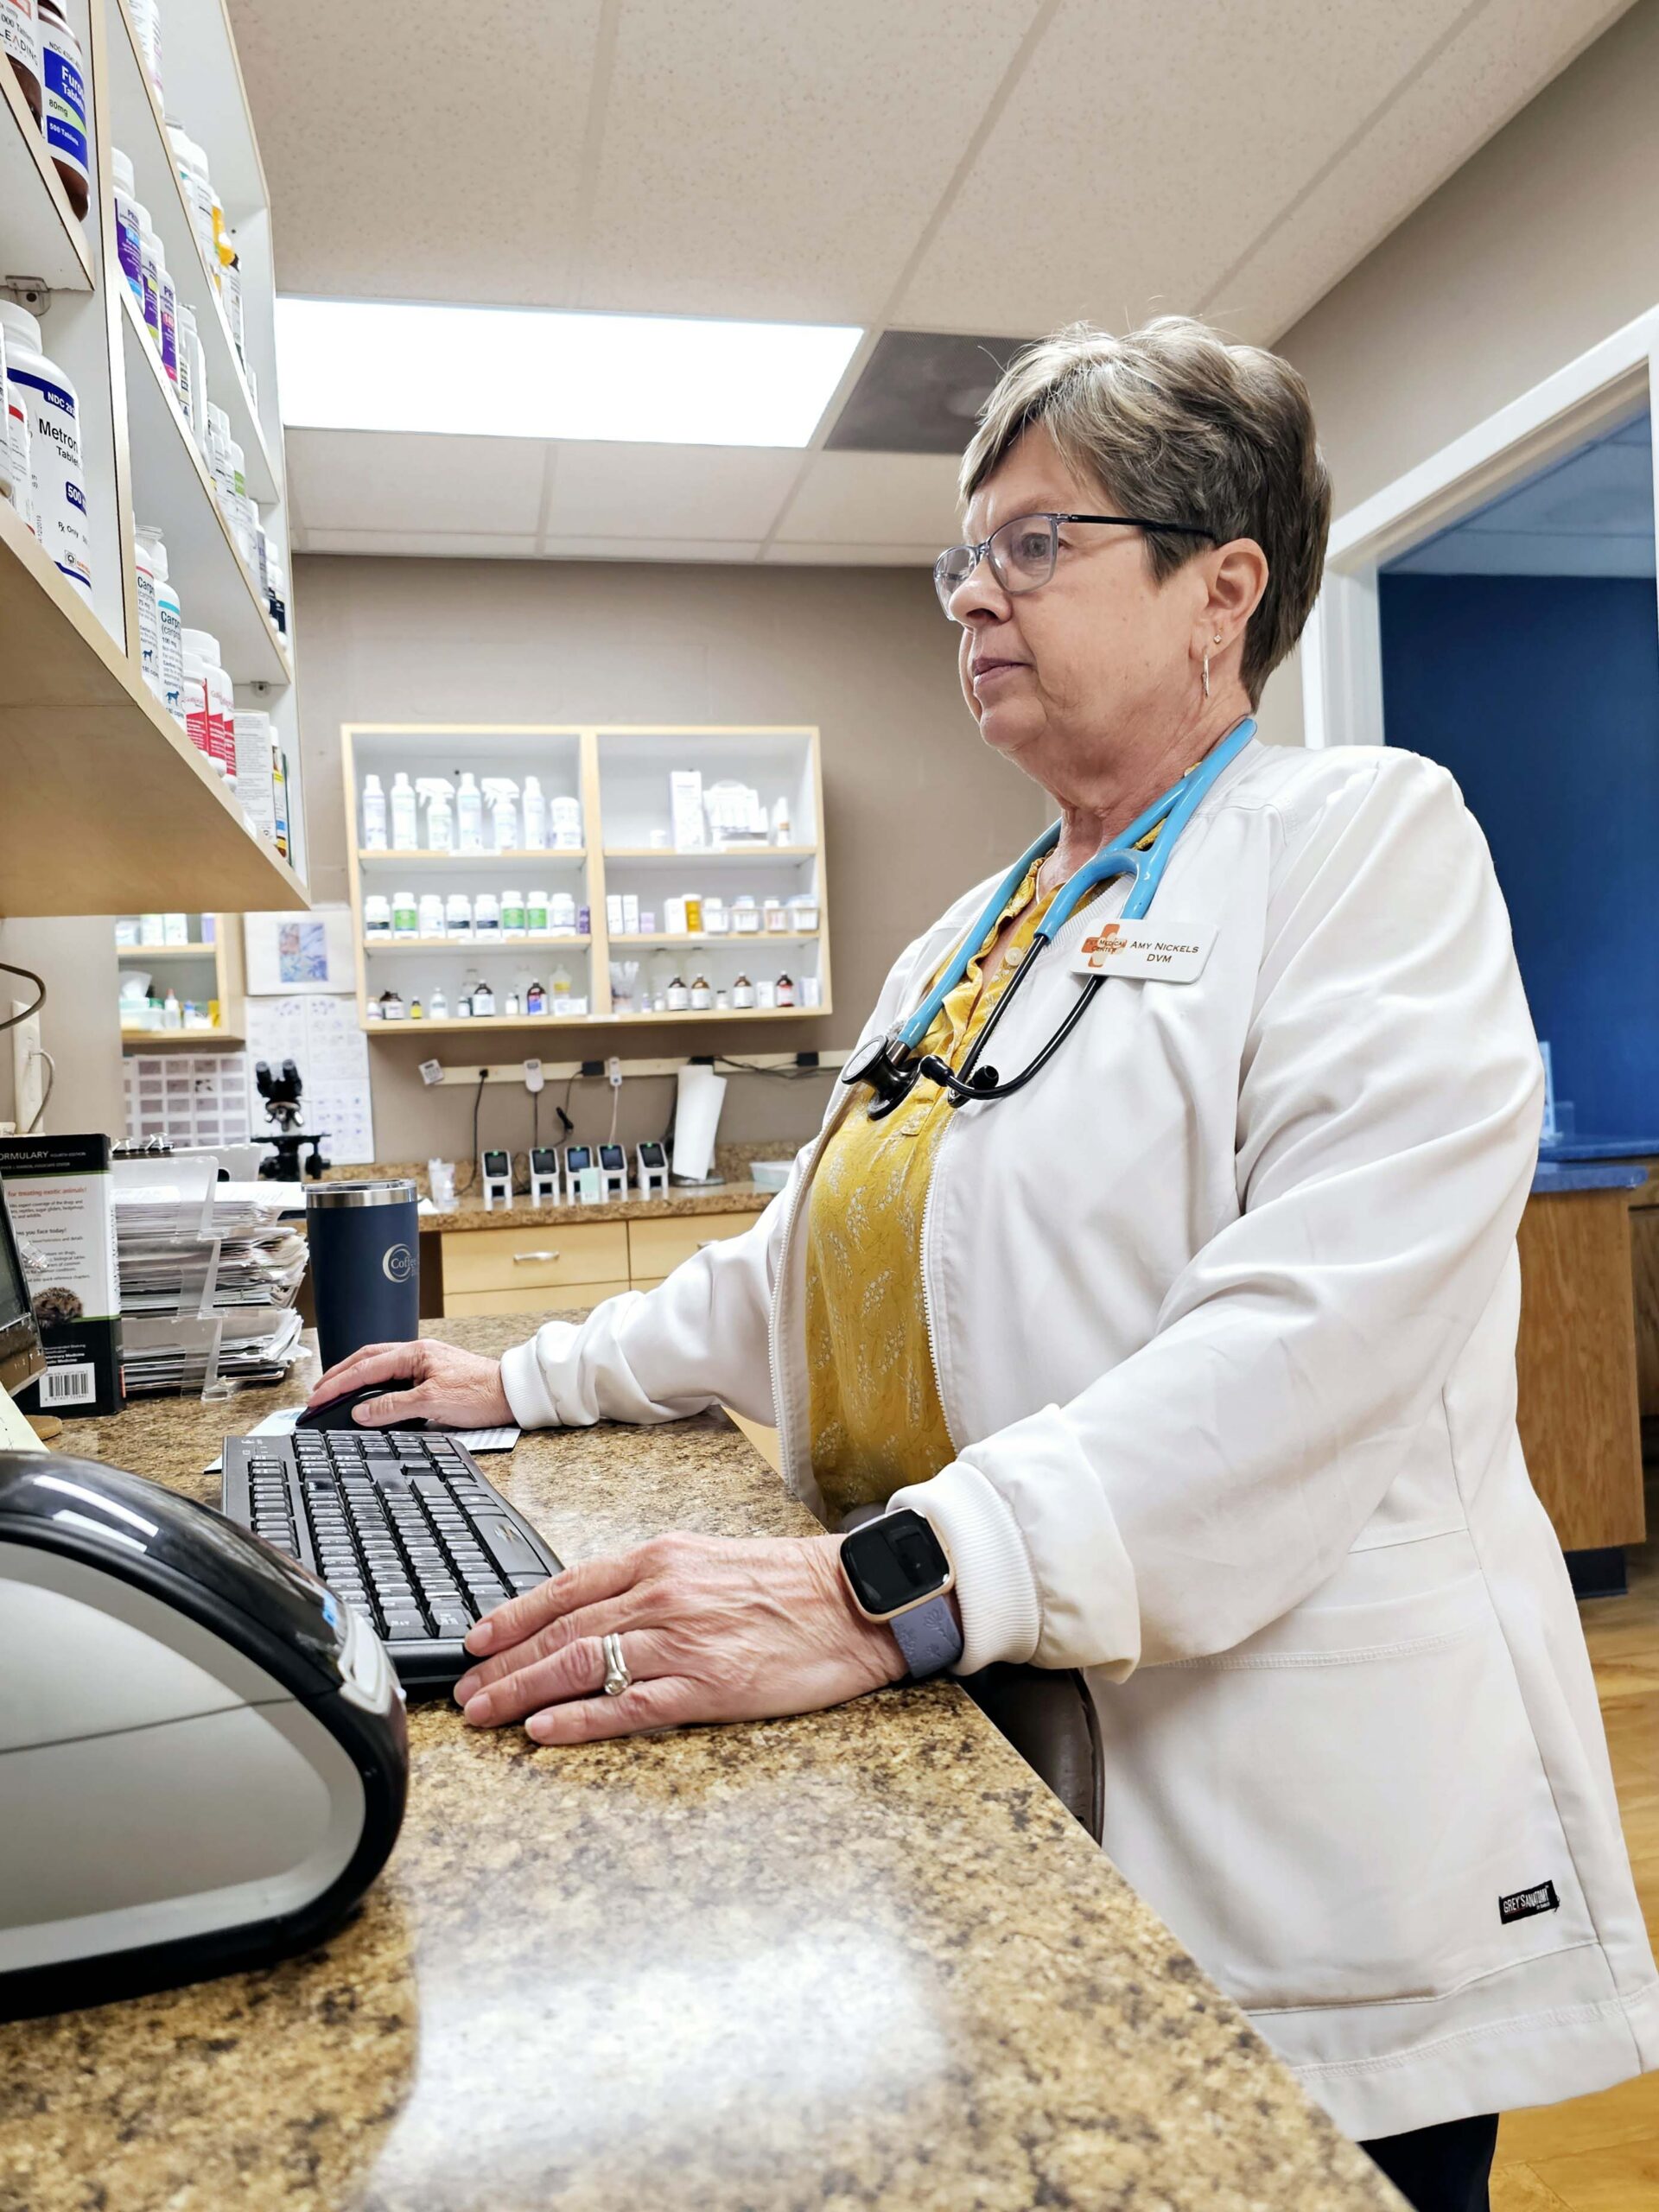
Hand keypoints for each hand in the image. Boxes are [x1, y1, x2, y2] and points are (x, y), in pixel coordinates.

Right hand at [306, 1338, 512, 1428]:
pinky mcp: (432, 1377)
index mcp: (414, 1353)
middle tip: (318, 1392)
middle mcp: (417, 1354)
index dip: (338, 1384)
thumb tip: (361, 1413)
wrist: (512, 1395)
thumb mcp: (433, 1403)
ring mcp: (425, 1364)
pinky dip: (374, 1385)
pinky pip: (394, 1377)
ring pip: (380, 1367)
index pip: (365, 1367)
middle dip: (340, 1375)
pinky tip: (370, 1395)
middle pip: (367, 1360)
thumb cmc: (481, 1393)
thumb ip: (393, 1407)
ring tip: (336, 1392)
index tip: (318, 1397)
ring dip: (355, 1378)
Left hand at [452, 1532, 904, 1743]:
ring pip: (582, 1667)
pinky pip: (628, 1707)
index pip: (565, 1589)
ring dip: (523, 1692)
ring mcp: (682, 1641)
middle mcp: (661, 1595)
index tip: (475, 1640)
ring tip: (487, 1715)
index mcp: (659, 1559)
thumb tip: (595, 1610)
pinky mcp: (708, 1687)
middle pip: (561, 1632)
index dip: (512, 1616)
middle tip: (464, 1692)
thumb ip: (652, 1582)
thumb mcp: (709, 1561)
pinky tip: (545, 1732)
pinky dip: (579, 1720)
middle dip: (503, 1663)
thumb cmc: (789, 1585)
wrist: (855, 1600)